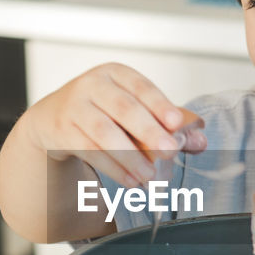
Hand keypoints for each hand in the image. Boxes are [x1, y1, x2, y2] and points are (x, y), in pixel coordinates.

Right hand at [23, 64, 205, 188]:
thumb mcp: (132, 110)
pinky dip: (113, 168)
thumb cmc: (102, 112)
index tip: (177, 123)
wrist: (53, 118)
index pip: (141, 86)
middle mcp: (92, 85)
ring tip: (150, 176)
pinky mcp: (62, 131)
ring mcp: (74, 107)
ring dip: (130, 157)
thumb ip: (166, 125)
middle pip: (123, 108)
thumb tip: (200, 141)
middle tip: (170, 151)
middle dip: (149, 132)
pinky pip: (90, 152)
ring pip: (104, 133)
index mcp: (115, 73)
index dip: (160, 104)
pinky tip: (130, 181)